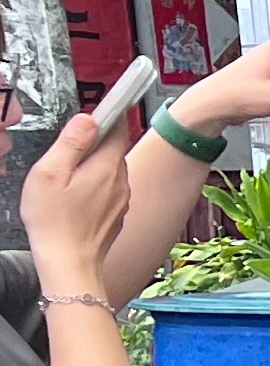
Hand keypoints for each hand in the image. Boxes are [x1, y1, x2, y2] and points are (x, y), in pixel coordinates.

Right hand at [19, 110, 132, 284]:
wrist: (69, 263)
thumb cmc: (56, 223)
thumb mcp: (51, 173)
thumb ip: (71, 143)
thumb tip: (88, 119)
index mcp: (107, 166)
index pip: (118, 128)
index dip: (109, 112)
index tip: (106, 102)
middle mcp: (122, 182)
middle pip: (114, 148)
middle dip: (96, 141)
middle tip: (71, 144)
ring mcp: (122, 200)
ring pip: (111, 170)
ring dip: (95, 164)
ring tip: (68, 174)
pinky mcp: (116, 214)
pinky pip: (108, 189)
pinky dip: (96, 184)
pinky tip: (76, 195)